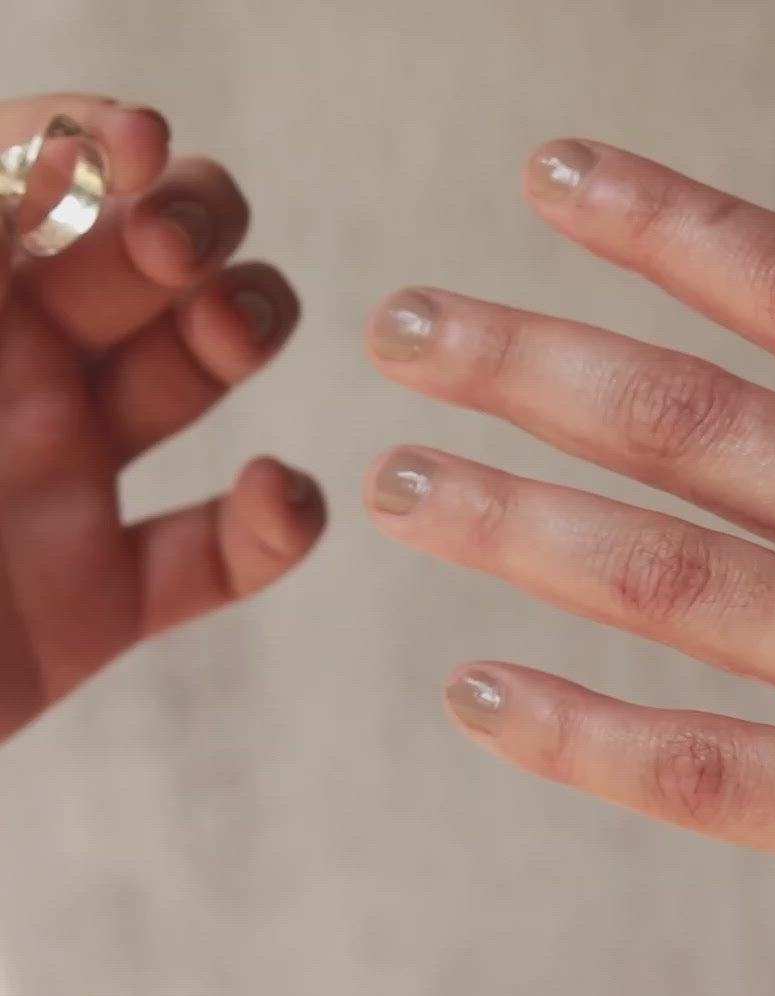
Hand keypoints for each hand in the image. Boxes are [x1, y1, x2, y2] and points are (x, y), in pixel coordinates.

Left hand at [0, 94, 319, 736]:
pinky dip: (273, 527)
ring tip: (234, 338)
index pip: (24, 183)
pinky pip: (211, 557)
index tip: (133, 143)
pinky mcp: (90, 602)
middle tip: (178, 253)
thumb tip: (37, 161)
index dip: (88, 146)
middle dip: (183, 229)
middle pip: (131, 265)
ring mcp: (50, 489)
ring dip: (238, 334)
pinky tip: (278, 495)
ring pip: (187, 381)